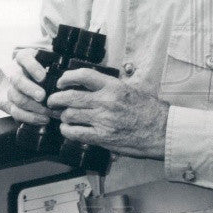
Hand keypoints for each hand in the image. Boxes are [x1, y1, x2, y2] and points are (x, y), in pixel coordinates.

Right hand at [0, 49, 52, 125]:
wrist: (33, 79)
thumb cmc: (48, 69)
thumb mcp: (52, 61)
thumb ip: (56, 64)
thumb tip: (67, 73)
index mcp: (24, 57)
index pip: (24, 58)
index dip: (32, 68)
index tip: (43, 77)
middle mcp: (14, 71)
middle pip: (17, 80)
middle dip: (30, 89)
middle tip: (42, 97)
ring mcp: (9, 87)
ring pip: (14, 97)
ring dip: (32, 107)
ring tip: (47, 112)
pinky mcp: (7, 103)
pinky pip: (14, 111)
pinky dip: (29, 117)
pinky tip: (42, 119)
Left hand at [47, 68, 169, 159]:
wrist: (160, 130)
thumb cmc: (148, 110)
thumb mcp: (131, 90)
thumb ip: (112, 87)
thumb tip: (93, 84)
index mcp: (113, 86)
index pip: (83, 75)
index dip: (67, 77)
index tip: (61, 81)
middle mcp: (106, 101)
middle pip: (70, 96)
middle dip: (56, 98)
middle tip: (52, 100)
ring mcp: (103, 120)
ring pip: (70, 115)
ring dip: (62, 115)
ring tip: (63, 116)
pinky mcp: (102, 137)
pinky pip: (76, 132)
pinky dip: (67, 130)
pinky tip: (67, 129)